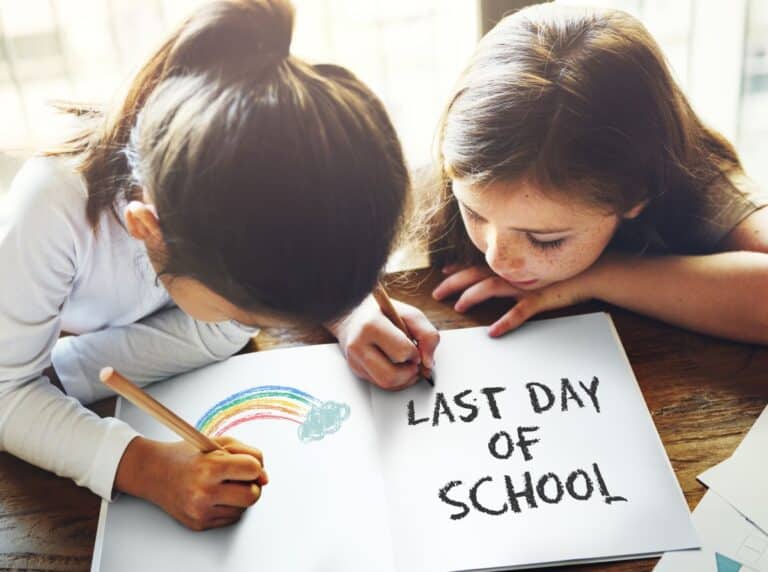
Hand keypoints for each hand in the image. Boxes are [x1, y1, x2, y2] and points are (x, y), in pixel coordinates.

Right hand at [116, 435, 267, 530]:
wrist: (153, 472)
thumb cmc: (189, 455)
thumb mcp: (218, 442)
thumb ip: (248, 454)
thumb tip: (265, 478)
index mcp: (210, 467)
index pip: (252, 469)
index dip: (255, 466)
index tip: (248, 465)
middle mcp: (204, 492)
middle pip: (252, 495)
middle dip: (253, 485)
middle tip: (240, 478)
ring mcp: (201, 511)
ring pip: (243, 509)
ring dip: (240, 496)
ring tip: (223, 484)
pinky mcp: (199, 524)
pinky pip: (230, 518)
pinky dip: (229, 507)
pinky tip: (215, 495)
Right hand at [326, 294, 439, 389]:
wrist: (355, 315)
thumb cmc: (385, 313)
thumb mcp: (410, 314)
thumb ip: (427, 334)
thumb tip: (428, 363)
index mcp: (371, 325)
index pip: (401, 352)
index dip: (415, 354)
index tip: (415, 347)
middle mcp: (358, 345)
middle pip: (390, 375)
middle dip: (410, 372)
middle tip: (414, 361)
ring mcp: (355, 360)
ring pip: (385, 384)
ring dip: (404, 379)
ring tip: (408, 366)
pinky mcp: (357, 370)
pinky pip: (382, 385)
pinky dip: (397, 381)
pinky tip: (399, 367)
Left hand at [433, 264, 592, 336]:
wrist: (590, 273)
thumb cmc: (558, 274)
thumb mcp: (530, 272)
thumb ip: (510, 275)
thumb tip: (488, 278)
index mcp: (510, 267)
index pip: (476, 265)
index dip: (457, 270)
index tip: (442, 274)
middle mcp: (513, 273)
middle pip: (476, 274)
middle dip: (454, 283)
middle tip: (437, 293)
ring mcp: (525, 285)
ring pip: (491, 287)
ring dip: (473, 296)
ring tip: (459, 306)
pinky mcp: (539, 299)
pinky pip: (519, 311)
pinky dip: (505, 321)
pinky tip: (493, 331)